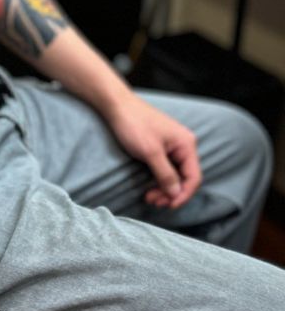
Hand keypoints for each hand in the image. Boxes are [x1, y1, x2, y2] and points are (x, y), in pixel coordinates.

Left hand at [105, 92, 201, 208]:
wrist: (116, 104)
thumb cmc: (133, 124)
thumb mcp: (150, 152)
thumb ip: (165, 174)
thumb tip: (176, 194)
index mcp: (186, 144)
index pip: (194, 177)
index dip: (183, 195)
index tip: (169, 206)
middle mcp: (183, 145)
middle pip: (184, 177)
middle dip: (170, 193)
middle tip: (153, 202)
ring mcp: (172, 145)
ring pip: (174, 174)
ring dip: (163, 188)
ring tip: (149, 197)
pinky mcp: (160, 146)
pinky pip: (165, 167)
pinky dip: (158, 178)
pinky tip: (149, 186)